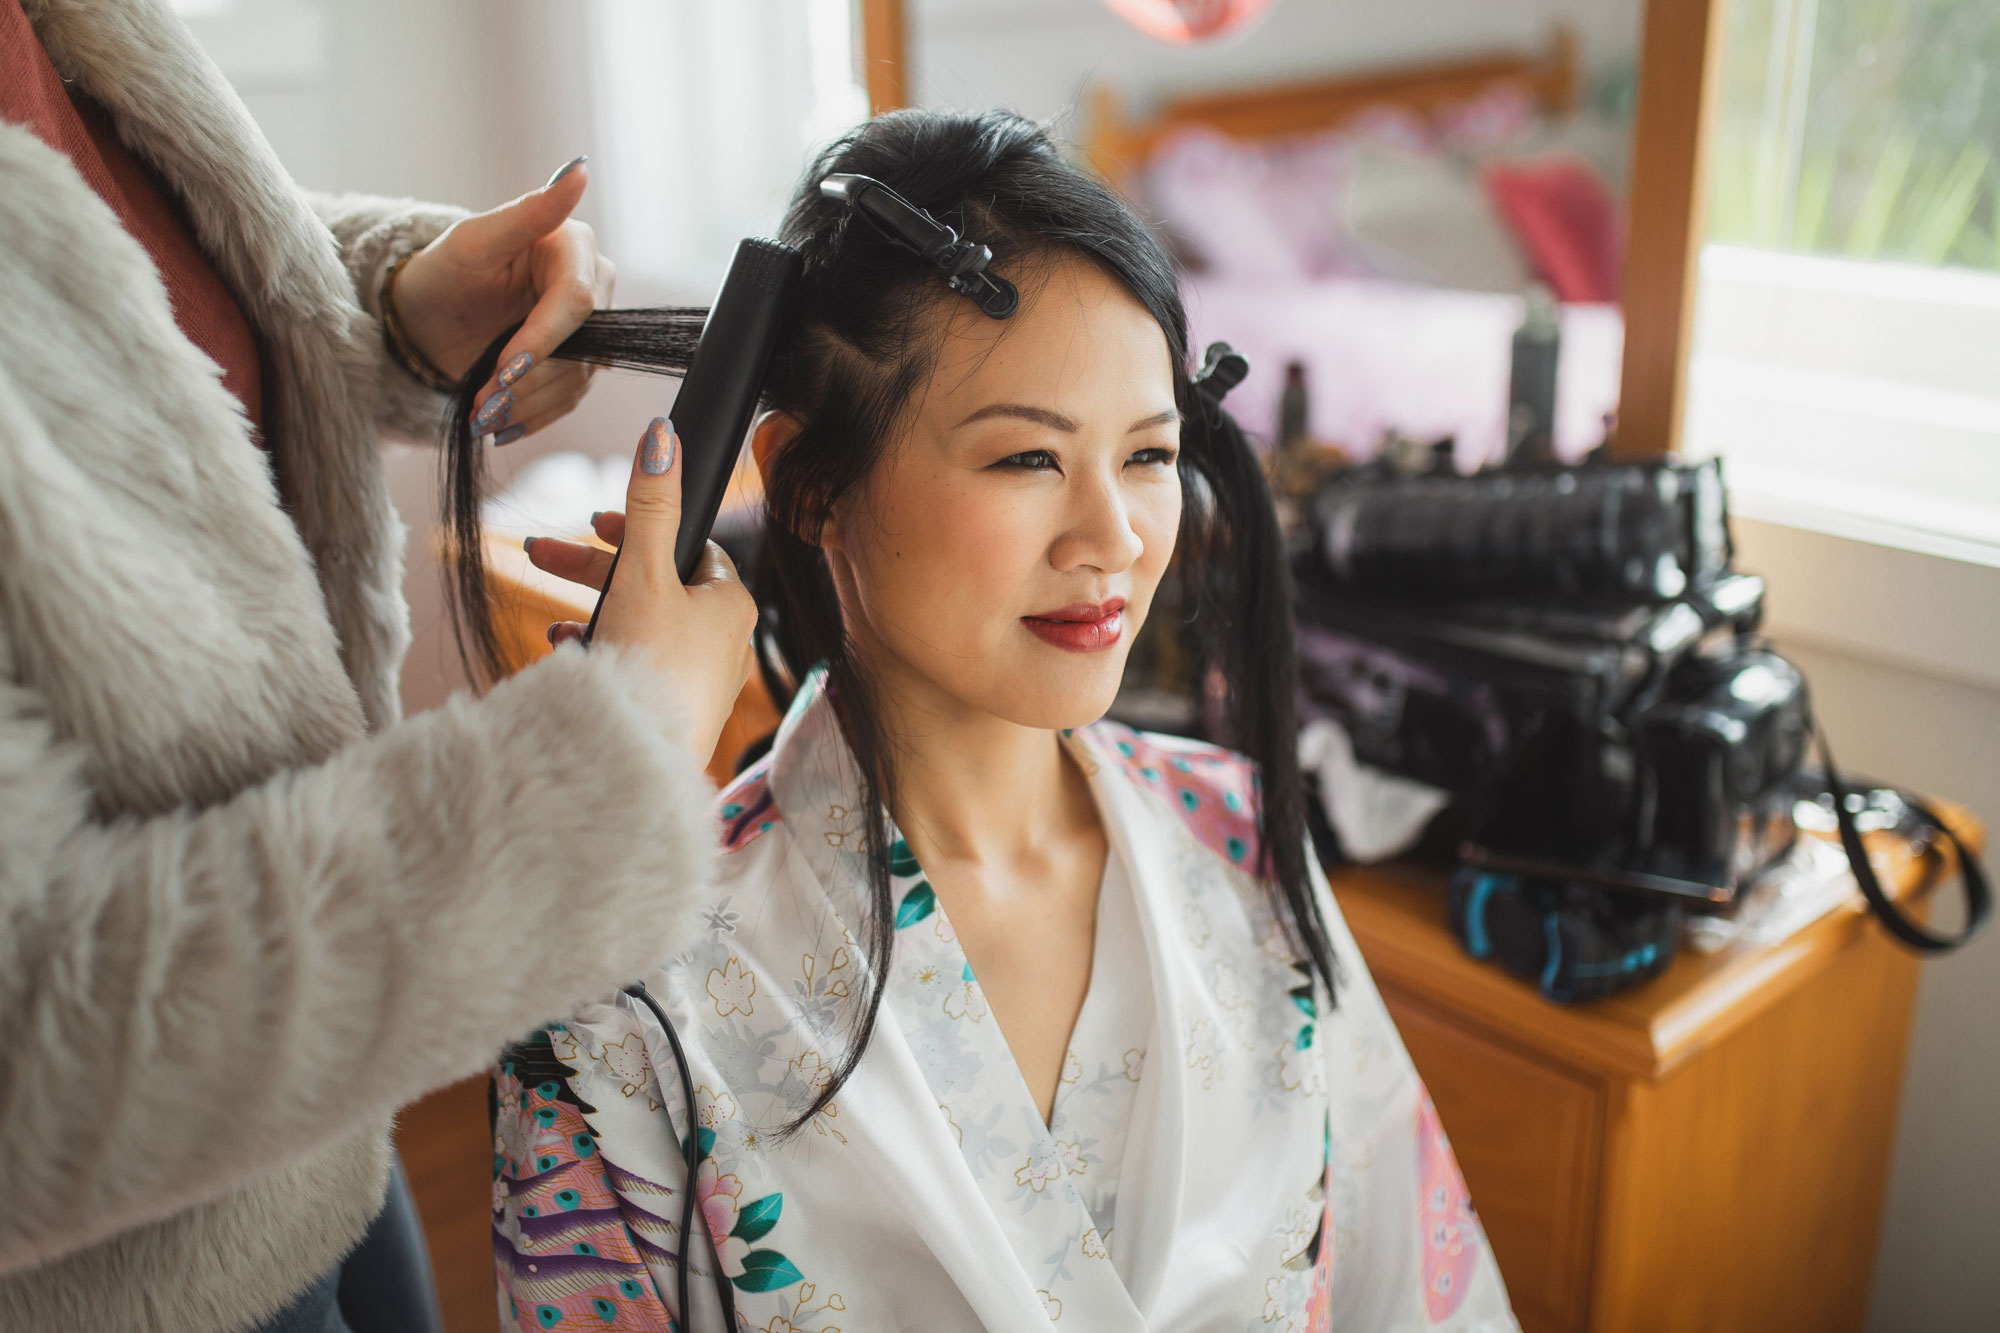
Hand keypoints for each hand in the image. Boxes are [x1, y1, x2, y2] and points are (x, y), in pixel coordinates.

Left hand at [394, 156, 614, 443]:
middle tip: (482, 404)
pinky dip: (533, 417)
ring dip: (528, 405)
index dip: (543, 339)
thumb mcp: (476, 241)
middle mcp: (593, 287)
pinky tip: (501, 426)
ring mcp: (590, 330)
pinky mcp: (579, 365)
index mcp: (575, 247)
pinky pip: (569, 400)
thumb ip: (529, 211)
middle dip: (530, 380)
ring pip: (578, 380)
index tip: (502, 370)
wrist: (429, 317)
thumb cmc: (446, 271)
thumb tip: (577, 169)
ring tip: (482, 417)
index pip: (576, 300)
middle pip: (584, 346)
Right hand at [525, 419, 756, 761]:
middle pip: (657, 584)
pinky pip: (637, 669)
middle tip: (539, 555)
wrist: (636, 765)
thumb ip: (650, 506)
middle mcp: (727, 643)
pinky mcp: (676, 715)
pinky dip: (602, 655)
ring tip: (552, 622)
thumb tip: (663, 436)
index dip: (639, 529)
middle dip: (593, 568)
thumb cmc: (648, 668)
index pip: (691, 545)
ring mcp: (702, 682)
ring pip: (642, 627)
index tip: (592, 524)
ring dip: (592, 613)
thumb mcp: (642, 574)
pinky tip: (567, 659)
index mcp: (732, 604)